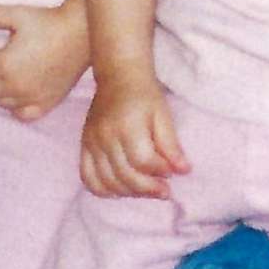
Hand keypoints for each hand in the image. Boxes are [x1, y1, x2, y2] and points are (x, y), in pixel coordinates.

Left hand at [0, 1, 87, 120]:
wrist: (81, 34)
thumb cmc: (48, 22)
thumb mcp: (16, 13)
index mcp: (4, 65)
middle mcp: (15, 86)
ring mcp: (31, 97)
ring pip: (2, 103)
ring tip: (2, 76)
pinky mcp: (47, 103)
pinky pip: (23, 114)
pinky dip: (15, 107)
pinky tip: (18, 94)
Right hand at [80, 78, 186, 198]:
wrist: (119, 75)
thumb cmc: (145, 94)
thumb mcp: (163, 115)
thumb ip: (171, 145)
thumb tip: (184, 171)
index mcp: (128, 125)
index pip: (143, 161)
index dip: (160, 172)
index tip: (173, 174)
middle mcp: (106, 135)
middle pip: (125, 175)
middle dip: (148, 189)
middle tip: (164, 191)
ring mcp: (91, 141)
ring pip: (107, 181)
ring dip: (129, 192)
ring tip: (146, 190)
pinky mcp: (84, 145)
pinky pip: (87, 177)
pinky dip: (103, 190)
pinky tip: (121, 190)